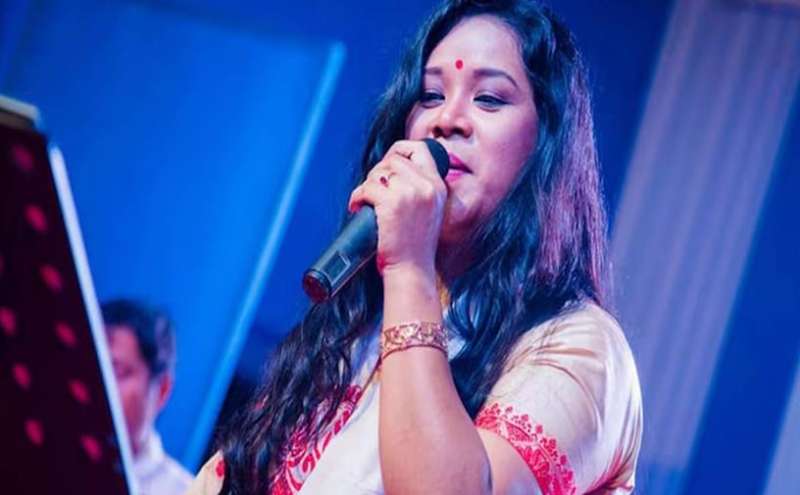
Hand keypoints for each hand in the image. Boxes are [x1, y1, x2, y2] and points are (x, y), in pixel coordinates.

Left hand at [348, 140, 447, 276]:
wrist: (412, 270)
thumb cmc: (414, 246)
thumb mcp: (430, 211)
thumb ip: (421, 190)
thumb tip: (391, 171)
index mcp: (438, 187)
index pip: (421, 149)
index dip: (400, 150)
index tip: (387, 163)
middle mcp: (427, 186)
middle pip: (394, 159)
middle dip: (378, 172)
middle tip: (372, 190)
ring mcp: (410, 194)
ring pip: (379, 172)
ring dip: (367, 185)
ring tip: (366, 202)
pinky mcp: (392, 204)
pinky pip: (367, 188)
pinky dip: (357, 197)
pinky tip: (358, 207)